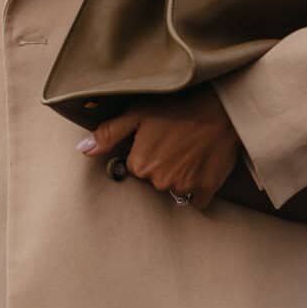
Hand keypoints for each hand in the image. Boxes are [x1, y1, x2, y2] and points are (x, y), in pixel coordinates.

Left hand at [77, 84, 242, 211]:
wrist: (222, 108)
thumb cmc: (179, 106)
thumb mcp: (139, 112)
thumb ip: (109, 133)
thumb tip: (84, 150)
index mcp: (140, 165)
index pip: (135, 168)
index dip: (145, 153)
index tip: (157, 140)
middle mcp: (160, 181)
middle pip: (154, 180)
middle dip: (161, 166)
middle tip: (175, 143)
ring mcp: (184, 188)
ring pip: (174, 189)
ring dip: (179, 176)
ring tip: (190, 151)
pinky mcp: (206, 190)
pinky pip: (197, 200)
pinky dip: (198, 188)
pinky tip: (201, 166)